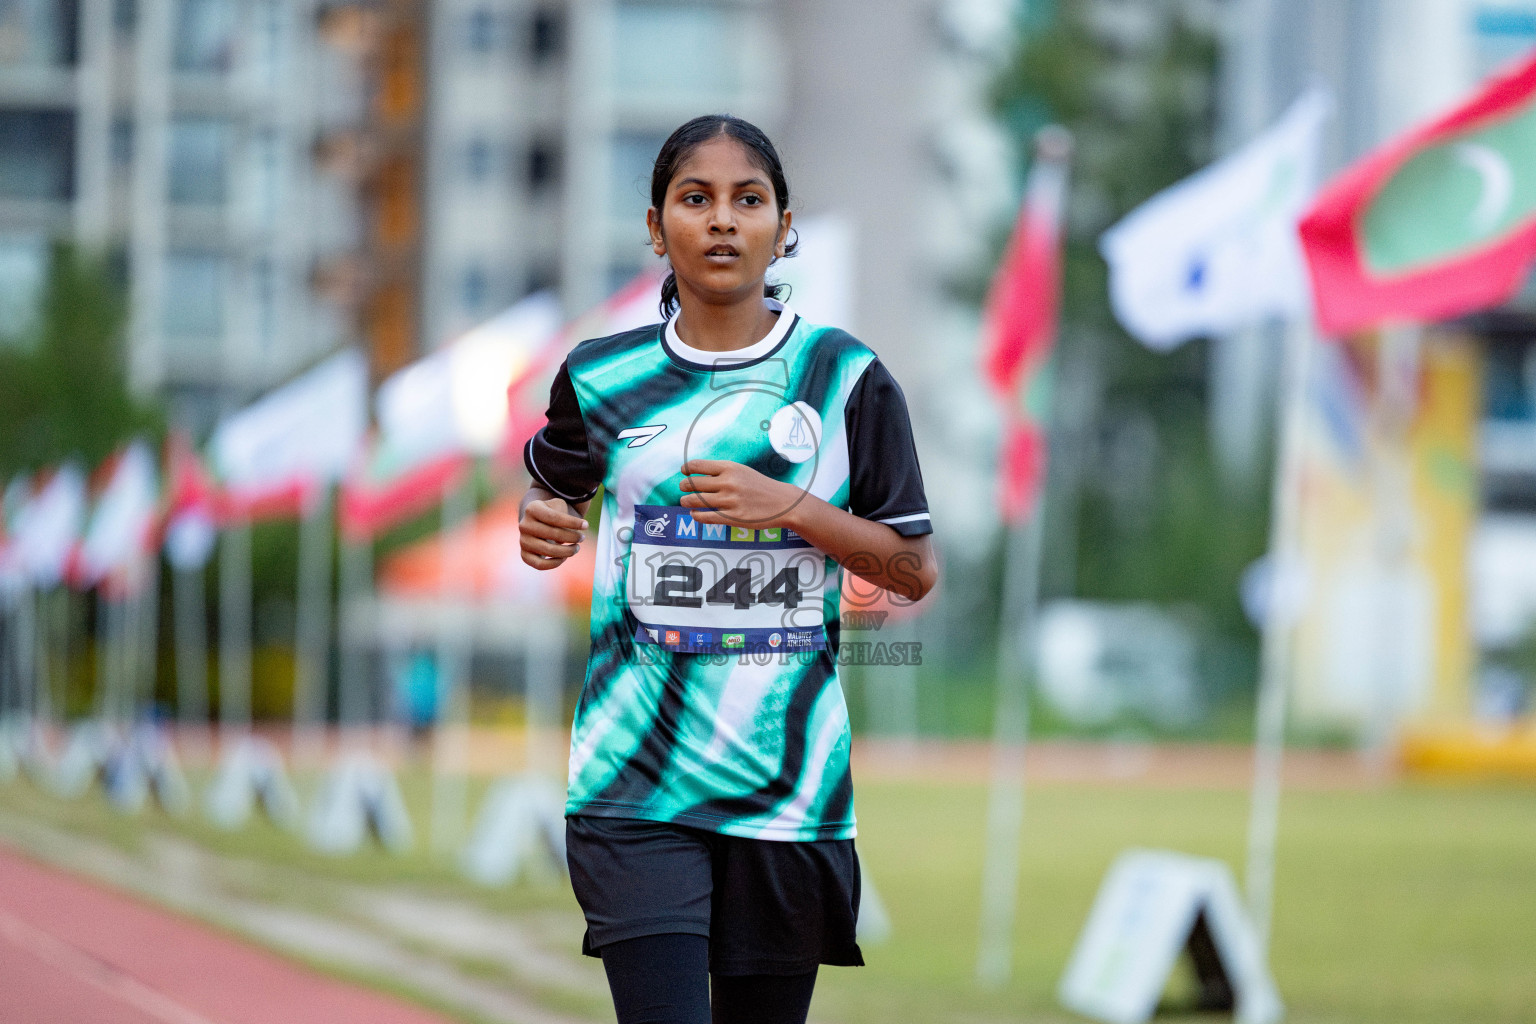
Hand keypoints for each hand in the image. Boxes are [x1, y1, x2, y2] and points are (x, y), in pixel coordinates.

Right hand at [519, 498, 587, 569]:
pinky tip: (564, 557)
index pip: (554, 517)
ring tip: (576, 548)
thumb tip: (581, 526)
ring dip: (567, 551)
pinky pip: (540, 564)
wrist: (537, 522)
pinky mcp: (524, 555)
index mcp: (532, 509)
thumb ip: (566, 512)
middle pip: (553, 534)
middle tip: (582, 538)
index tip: (586, 525)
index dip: (572, 522)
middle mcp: (524, 525)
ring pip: (548, 550)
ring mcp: (523, 541)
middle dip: (572, 537)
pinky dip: (555, 563)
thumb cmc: (552, 513)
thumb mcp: (558, 506)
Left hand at [678, 460, 801, 528]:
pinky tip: (695, 514)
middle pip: (693, 483)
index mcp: (730, 467)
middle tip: (683, 488)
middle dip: (684, 486)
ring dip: (686, 501)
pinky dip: (696, 515)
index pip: (698, 465)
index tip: (684, 472)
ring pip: (695, 500)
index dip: (687, 469)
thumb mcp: (742, 472)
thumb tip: (697, 475)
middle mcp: (728, 482)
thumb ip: (721, 472)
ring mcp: (730, 500)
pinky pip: (706, 517)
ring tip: (685, 502)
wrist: (782, 503)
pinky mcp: (732, 517)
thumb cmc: (760, 486)